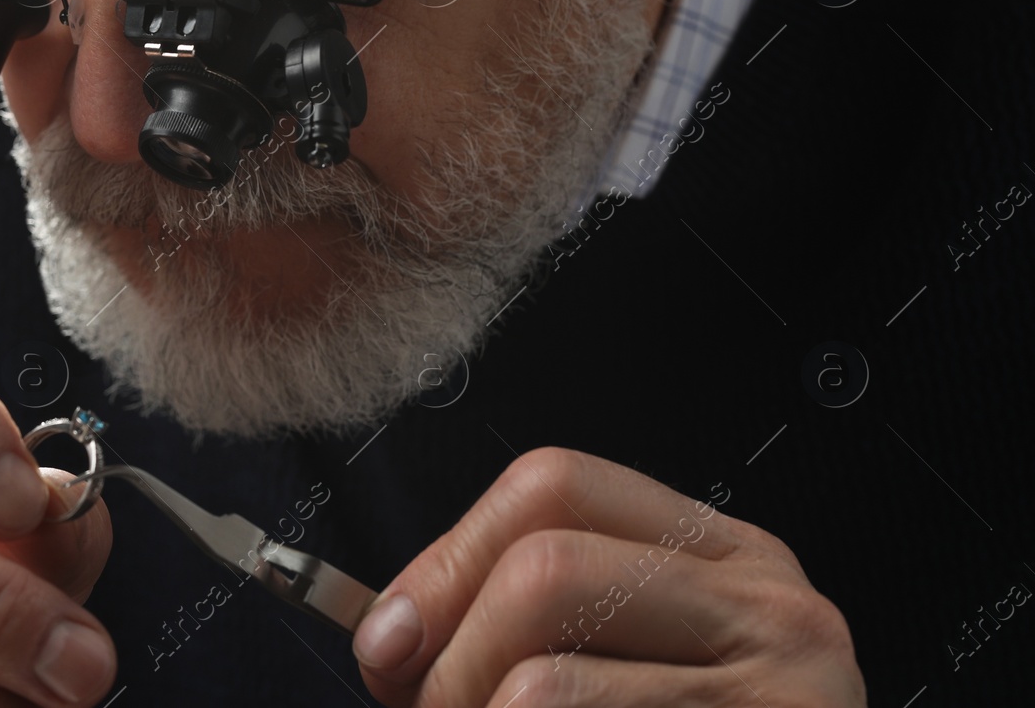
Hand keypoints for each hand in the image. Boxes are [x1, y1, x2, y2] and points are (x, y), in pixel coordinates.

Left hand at [351, 447, 864, 706]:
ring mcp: (782, 691)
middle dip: (451, 660)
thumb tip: (388, 639)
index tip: (388, 641)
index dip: (445, 560)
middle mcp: (764, 604)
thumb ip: (527, 628)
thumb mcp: (633, 664)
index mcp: (718, 553)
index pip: (552, 485)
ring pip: (543, 687)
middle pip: (543, 571)